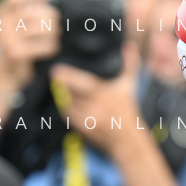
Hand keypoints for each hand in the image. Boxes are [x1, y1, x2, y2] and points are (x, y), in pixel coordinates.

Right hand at [0, 0, 61, 89]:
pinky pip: (43, 46)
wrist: (8, 72)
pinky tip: (53, 49)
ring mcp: (7, 39)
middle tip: (58, 24)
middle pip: (33, 12)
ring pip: (40, 28)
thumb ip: (31, 14)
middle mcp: (3, 23)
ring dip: (54, 33)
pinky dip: (52, 47)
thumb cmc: (21, 45)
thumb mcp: (20, 27)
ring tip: (56, 36)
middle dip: (51, 16)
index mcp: (4, 13)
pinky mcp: (15, 53)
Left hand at [50, 39, 141, 155]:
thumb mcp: (129, 86)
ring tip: (63, 91)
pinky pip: (69, 117)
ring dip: (64, 98)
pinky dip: (67, 110)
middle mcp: (97, 106)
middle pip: (71, 94)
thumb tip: (129, 45)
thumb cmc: (128, 110)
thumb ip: (130, 64)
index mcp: (106, 93)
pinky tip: (71, 106)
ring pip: (68, 105)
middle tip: (55, 77)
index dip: (68, 76)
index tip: (56, 70)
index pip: (83, 83)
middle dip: (62, 86)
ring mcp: (90, 119)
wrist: (129, 141)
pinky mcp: (84, 129)